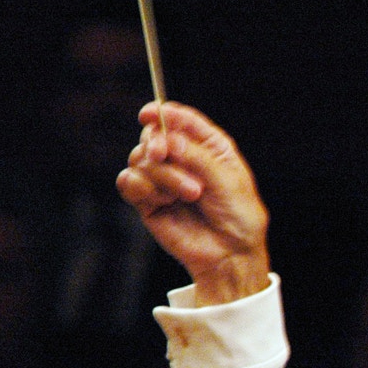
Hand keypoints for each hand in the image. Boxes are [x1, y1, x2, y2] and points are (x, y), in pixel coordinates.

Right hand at [117, 101, 271, 305]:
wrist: (229, 254)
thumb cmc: (238, 217)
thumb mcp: (227, 180)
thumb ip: (196, 156)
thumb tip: (168, 139)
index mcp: (208, 147)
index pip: (180, 120)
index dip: (163, 113)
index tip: (150, 115)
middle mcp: (183, 159)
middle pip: (153, 135)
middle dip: (157, 144)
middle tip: (164, 155)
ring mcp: (164, 180)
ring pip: (140, 159)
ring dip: (163, 176)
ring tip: (190, 195)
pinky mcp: (148, 200)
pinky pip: (129, 182)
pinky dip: (144, 189)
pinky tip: (164, 202)